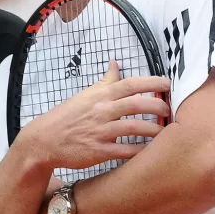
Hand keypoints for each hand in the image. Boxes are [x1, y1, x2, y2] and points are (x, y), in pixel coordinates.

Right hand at [19, 59, 170, 170]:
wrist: (44, 140)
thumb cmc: (67, 117)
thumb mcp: (85, 95)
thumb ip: (105, 80)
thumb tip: (115, 62)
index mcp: (100, 96)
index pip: (130, 84)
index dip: (151, 82)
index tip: (168, 83)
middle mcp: (102, 111)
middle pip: (136, 104)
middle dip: (158, 105)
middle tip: (169, 109)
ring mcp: (100, 131)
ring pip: (134, 127)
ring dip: (154, 129)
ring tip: (166, 131)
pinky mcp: (99, 151)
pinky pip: (125, 151)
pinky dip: (141, 150)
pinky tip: (152, 151)